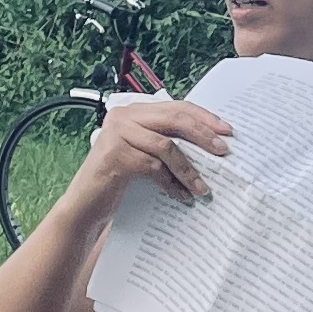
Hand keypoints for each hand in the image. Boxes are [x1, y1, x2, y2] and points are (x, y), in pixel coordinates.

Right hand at [72, 93, 231, 210]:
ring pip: (166, 146)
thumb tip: (211, 145)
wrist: (86, 204)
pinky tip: (181, 196)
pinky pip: (153, 167)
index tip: (226, 131)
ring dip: (189, 169)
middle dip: (203, 135)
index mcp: (134, 111)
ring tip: (203, 187)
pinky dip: (171, 183)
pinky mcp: (114, 156)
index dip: (204, 117)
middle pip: (174, 119)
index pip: (176, 106)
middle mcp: (123, 117)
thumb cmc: (119, 179)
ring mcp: (116, 135)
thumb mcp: (145, 154)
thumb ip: (167, 142)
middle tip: (223, 151)